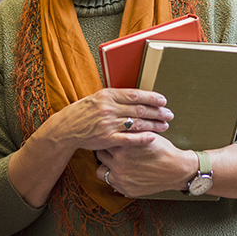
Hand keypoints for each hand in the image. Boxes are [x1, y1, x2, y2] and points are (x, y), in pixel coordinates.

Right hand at [48, 88, 173, 154]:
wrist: (67, 127)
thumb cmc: (84, 111)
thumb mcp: (98, 97)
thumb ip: (116, 97)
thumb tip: (138, 96)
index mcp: (108, 95)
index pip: (135, 95)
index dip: (152, 98)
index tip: (163, 101)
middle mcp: (109, 108)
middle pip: (140, 109)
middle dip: (158, 112)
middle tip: (169, 114)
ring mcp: (108, 124)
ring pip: (137, 124)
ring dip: (154, 125)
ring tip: (165, 126)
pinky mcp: (107, 139)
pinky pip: (128, 139)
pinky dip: (142, 138)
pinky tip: (153, 137)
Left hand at [94, 135, 197, 197]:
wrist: (176, 169)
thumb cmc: (162, 150)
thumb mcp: (145, 134)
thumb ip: (128, 131)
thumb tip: (115, 124)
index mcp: (123, 147)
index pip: (104, 140)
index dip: (107, 138)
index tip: (108, 137)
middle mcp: (119, 163)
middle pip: (100, 154)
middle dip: (105, 151)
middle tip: (111, 149)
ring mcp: (121, 178)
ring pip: (101, 170)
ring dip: (107, 165)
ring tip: (114, 161)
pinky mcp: (125, 189)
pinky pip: (110, 182)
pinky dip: (114, 177)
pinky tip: (122, 171)